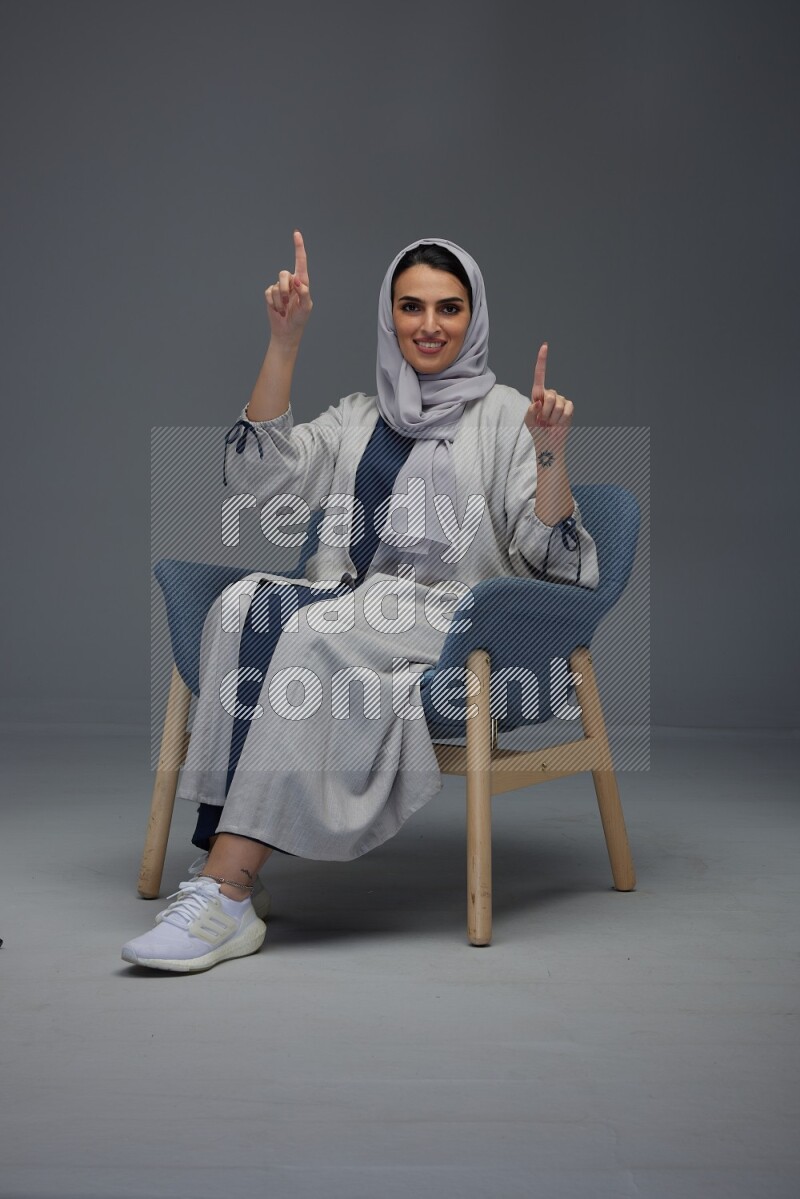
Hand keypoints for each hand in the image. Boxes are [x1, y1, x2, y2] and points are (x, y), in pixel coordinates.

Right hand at [264, 230, 312, 346]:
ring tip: (283, 309)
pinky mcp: (270, 294)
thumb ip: (304, 293)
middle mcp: (291, 282)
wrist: (287, 330)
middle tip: (287, 302)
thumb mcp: (306, 307)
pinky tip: (278, 309)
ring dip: (279, 300)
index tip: (296, 233)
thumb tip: (297, 281)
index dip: (298, 247)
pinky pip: (268, 293)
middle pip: (283, 274)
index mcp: (302, 282)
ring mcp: (280, 287)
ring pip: (275, 285)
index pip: (300, 262)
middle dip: (284, 289)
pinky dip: (272, 303)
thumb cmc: (300, 319)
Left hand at [523, 343, 573, 454]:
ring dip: (552, 417)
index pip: (540, 375)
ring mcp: (561, 400)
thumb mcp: (528, 420)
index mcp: (538, 394)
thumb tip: (538, 402)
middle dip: (545, 411)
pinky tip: (558, 423)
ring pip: (558, 404)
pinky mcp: (570, 407)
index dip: (542, 360)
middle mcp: (551, 394)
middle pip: (550, 396)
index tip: (544, 346)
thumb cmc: (537, 430)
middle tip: (544, 420)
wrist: (549, 441)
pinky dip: (561, 419)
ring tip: (550, 423)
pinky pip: (567, 410)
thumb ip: (530, 411)